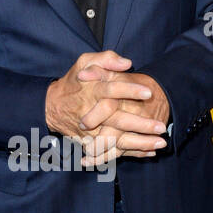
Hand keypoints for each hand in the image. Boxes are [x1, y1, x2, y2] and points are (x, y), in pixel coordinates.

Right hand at [45, 52, 167, 159]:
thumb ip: (106, 59)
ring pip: (118, 140)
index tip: (148, 92)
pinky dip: (131, 153)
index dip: (130, 90)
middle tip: (161, 126)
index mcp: (93, 90)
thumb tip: (127, 63)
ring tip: (160, 143)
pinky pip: (113, 151)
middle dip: (141, 125)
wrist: (52, 106)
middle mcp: (93, 112)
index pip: (112, 89)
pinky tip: (149, 152)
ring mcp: (92, 131)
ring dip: (140, 143)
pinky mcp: (91, 143)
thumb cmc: (74, 81)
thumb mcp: (84, 62)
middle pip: (118, 120)